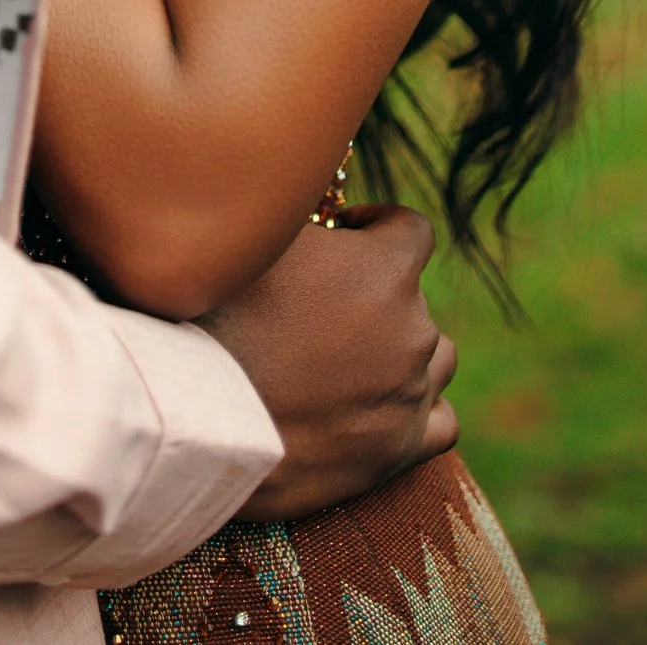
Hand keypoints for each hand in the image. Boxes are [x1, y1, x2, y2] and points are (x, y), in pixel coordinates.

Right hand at [202, 205, 458, 519]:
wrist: (204, 418)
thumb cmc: (221, 314)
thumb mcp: (258, 238)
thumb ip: (301, 213)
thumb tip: (307, 197)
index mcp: (386, 269)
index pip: (412, 229)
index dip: (376, 224)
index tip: (341, 233)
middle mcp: (412, 329)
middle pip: (416, 295)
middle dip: (377, 291)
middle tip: (321, 301)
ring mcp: (411, 393)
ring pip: (436, 356)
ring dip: (404, 347)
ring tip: (351, 352)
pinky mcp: (400, 449)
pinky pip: (442, 421)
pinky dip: (420, 406)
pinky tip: (383, 400)